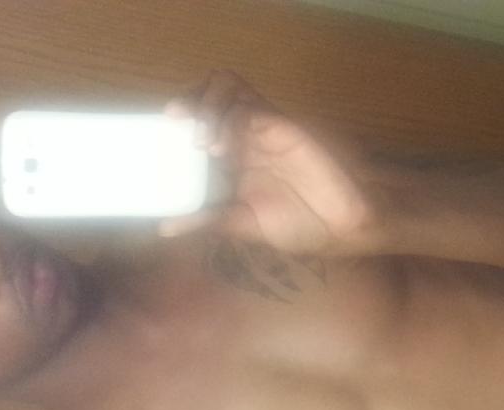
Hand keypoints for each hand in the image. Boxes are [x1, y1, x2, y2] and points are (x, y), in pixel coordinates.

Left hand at [159, 71, 381, 254]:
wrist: (346, 227)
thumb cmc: (304, 227)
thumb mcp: (245, 226)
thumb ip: (208, 221)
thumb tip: (164, 228)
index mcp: (234, 159)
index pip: (197, 123)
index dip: (177, 123)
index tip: (156, 139)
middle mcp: (246, 137)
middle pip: (208, 94)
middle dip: (187, 103)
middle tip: (172, 124)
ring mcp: (264, 128)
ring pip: (226, 87)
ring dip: (205, 104)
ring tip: (199, 141)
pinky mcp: (283, 125)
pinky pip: (249, 106)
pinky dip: (227, 119)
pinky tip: (222, 148)